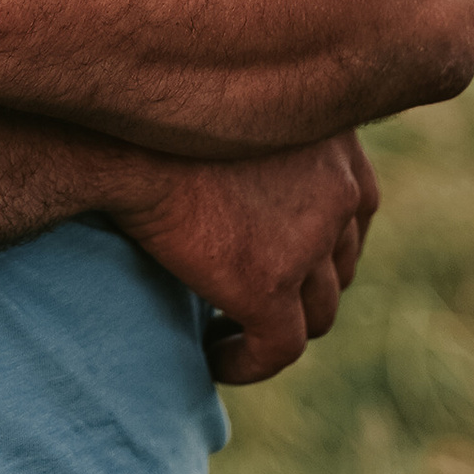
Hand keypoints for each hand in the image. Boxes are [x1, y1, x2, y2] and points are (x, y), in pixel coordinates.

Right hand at [106, 132, 379, 383]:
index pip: (353, 209)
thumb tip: (238, 176)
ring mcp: (310, 241)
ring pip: (316, 315)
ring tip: (227, 333)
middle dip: (301, 290)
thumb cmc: (154, 114)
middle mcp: (339, 188)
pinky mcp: (269, 286)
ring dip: (275, 330)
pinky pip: (278, 349)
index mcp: (333, 138)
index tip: (277, 258)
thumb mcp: (228, 111)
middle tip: (246, 299)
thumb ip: (254, 142)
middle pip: (337, 266)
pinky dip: (249, 363)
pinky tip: (212, 359)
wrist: (120, 134)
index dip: (319, 245)